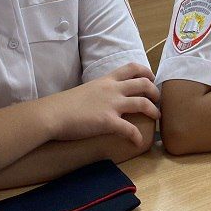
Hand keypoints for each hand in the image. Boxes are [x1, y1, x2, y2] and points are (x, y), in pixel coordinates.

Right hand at [41, 63, 159, 144]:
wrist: (53, 114)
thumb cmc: (64, 104)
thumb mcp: (86, 90)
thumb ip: (98, 92)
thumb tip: (101, 100)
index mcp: (106, 80)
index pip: (131, 68)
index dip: (145, 71)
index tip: (151, 77)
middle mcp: (113, 89)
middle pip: (143, 84)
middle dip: (155, 91)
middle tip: (158, 100)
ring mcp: (112, 105)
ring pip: (143, 103)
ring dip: (153, 111)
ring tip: (157, 117)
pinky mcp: (109, 121)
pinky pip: (130, 129)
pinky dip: (137, 136)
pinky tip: (138, 142)